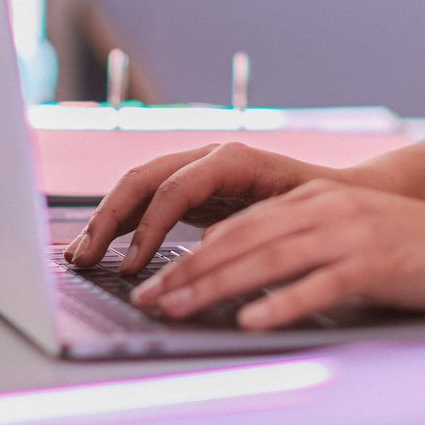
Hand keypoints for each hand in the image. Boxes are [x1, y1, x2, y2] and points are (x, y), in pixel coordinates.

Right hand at [64, 141, 331, 272]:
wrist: (343, 193)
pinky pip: (148, 201)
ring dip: (107, 220)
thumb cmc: (324, 205)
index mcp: (234, 159)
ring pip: (139, 187)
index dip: (149, 227)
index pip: (175, 187)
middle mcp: (210, 158)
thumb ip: (252, 227)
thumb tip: (208, 250)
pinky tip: (103, 250)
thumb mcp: (293, 215)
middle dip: (110, 218)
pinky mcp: (195, 191)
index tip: (133, 266)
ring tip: (81, 257)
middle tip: (85, 260)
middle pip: (145, 178)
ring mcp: (198, 172)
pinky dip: (123, 223)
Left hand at [128, 180, 424, 327]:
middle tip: (148, 298)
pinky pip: (319, 286)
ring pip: (268, 259)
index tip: (157, 279)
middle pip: (243, 239)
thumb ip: (310, 246)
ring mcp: (352, 234)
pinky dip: (280, 304)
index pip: (242, 225)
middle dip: (188, 271)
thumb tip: (254, 282)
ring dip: (215, 287)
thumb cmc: (420, 251)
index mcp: (320, 199)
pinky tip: (251, 322)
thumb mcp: (357, 233)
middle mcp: (329, 210)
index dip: (193, 252)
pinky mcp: (376, 264)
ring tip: (176, 309)